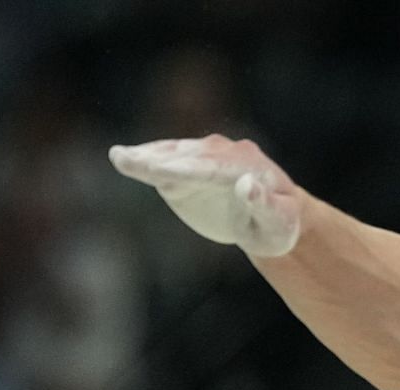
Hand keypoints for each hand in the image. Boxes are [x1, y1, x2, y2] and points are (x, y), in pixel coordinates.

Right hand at [107, 135, 301, 257]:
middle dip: (160, 160)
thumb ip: (265, 205)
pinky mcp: (187, 168)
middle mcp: (224, 154)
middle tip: (128, 161)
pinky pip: (164, 162)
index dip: (187, 170)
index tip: (163, 171)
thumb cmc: (278, 225)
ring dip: (146, 156)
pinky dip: (144, 160)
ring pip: (173, 155)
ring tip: (120, 158)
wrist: (270, 219)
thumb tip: (247, 185)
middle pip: (189, 157)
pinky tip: (122, 158)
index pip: (214, 168)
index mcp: (250, 166)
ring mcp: (203, 158)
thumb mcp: (279, 223)